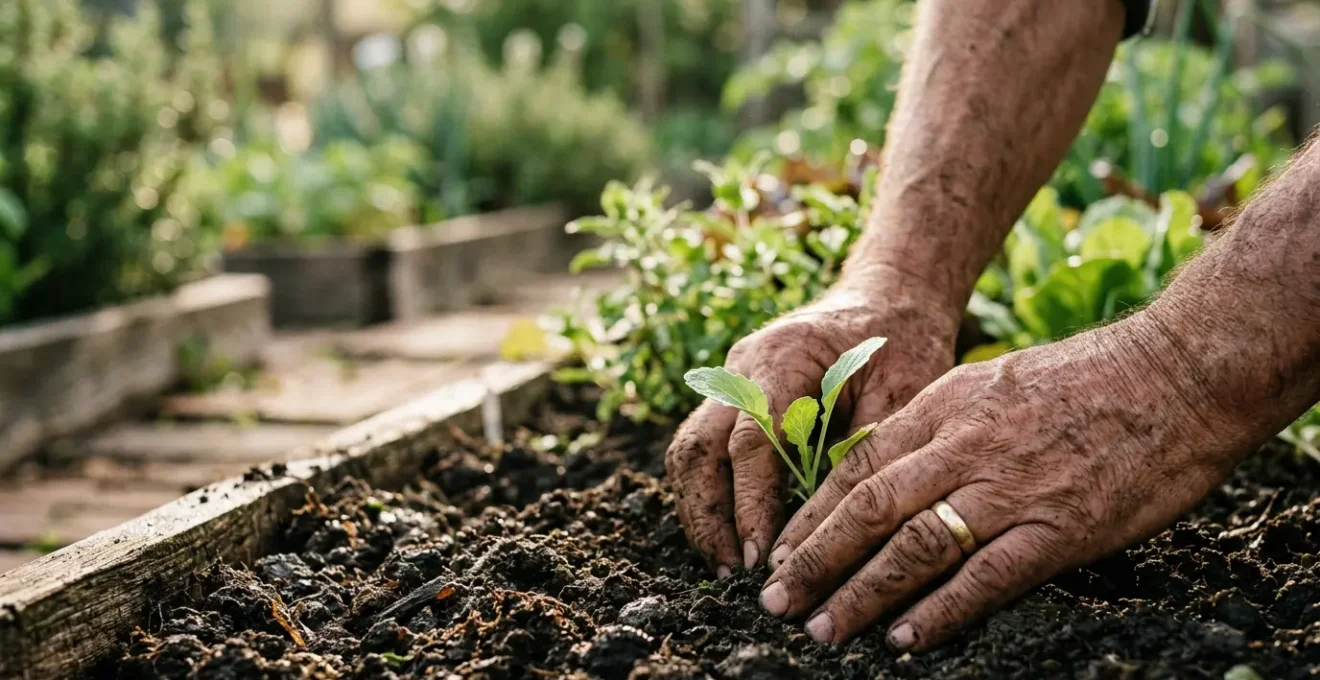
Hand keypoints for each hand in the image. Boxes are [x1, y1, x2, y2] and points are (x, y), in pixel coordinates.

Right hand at [665, 273, 960, 576]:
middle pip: (699, 446)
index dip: (751, 502)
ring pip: (690, 450)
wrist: (890, 299)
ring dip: (700, 509)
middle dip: (709, 514)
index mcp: (784, 355)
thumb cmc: (904, 343)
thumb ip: (864, 448)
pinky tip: (730, 535)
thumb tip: (830, 525)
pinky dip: (709, 493)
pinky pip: (702, 449)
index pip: (752, 439)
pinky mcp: (732, 398)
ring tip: (726, 563)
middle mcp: (743, 365)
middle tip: (733, 570)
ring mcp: (731, 379)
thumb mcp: (904, 390)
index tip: (762, 555)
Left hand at [758, 310, 1263, 650]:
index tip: (782, 549)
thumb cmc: (1089, 378)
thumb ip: (942, 423)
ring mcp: (1010, 487)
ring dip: (861, 592)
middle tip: (777, 600)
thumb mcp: (995, 381)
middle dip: (816, 558)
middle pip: (869, 507)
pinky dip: (940, 611)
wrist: (1179, 373)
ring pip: (914, 545)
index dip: (813, 513)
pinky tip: (906, 638)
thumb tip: (893, 466)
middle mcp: (965, 445)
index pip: (858, 464)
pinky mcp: (1059, 527)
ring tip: (825, 629)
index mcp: (946, 406)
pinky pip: (986, 576)